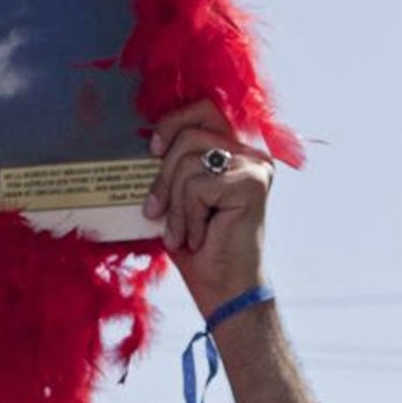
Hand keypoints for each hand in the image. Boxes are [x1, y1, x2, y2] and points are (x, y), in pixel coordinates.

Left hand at [143, 101, 273, 318]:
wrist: (224, 292)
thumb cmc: (200, 250)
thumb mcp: (178, 199)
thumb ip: (173, 166)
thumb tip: (145, 141)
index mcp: (236, 154)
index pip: (204, 110)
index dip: (173, 123)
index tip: (152, 151)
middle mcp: (251, 156)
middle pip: (190, 135)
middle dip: (164, 176)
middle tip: (156, 212)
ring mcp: (255, 168)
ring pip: (189, 162)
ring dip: (176, 205)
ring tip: (183, 234)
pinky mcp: (253, 184)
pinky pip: (197, 186)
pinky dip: (188, 217)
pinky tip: (200, 237)